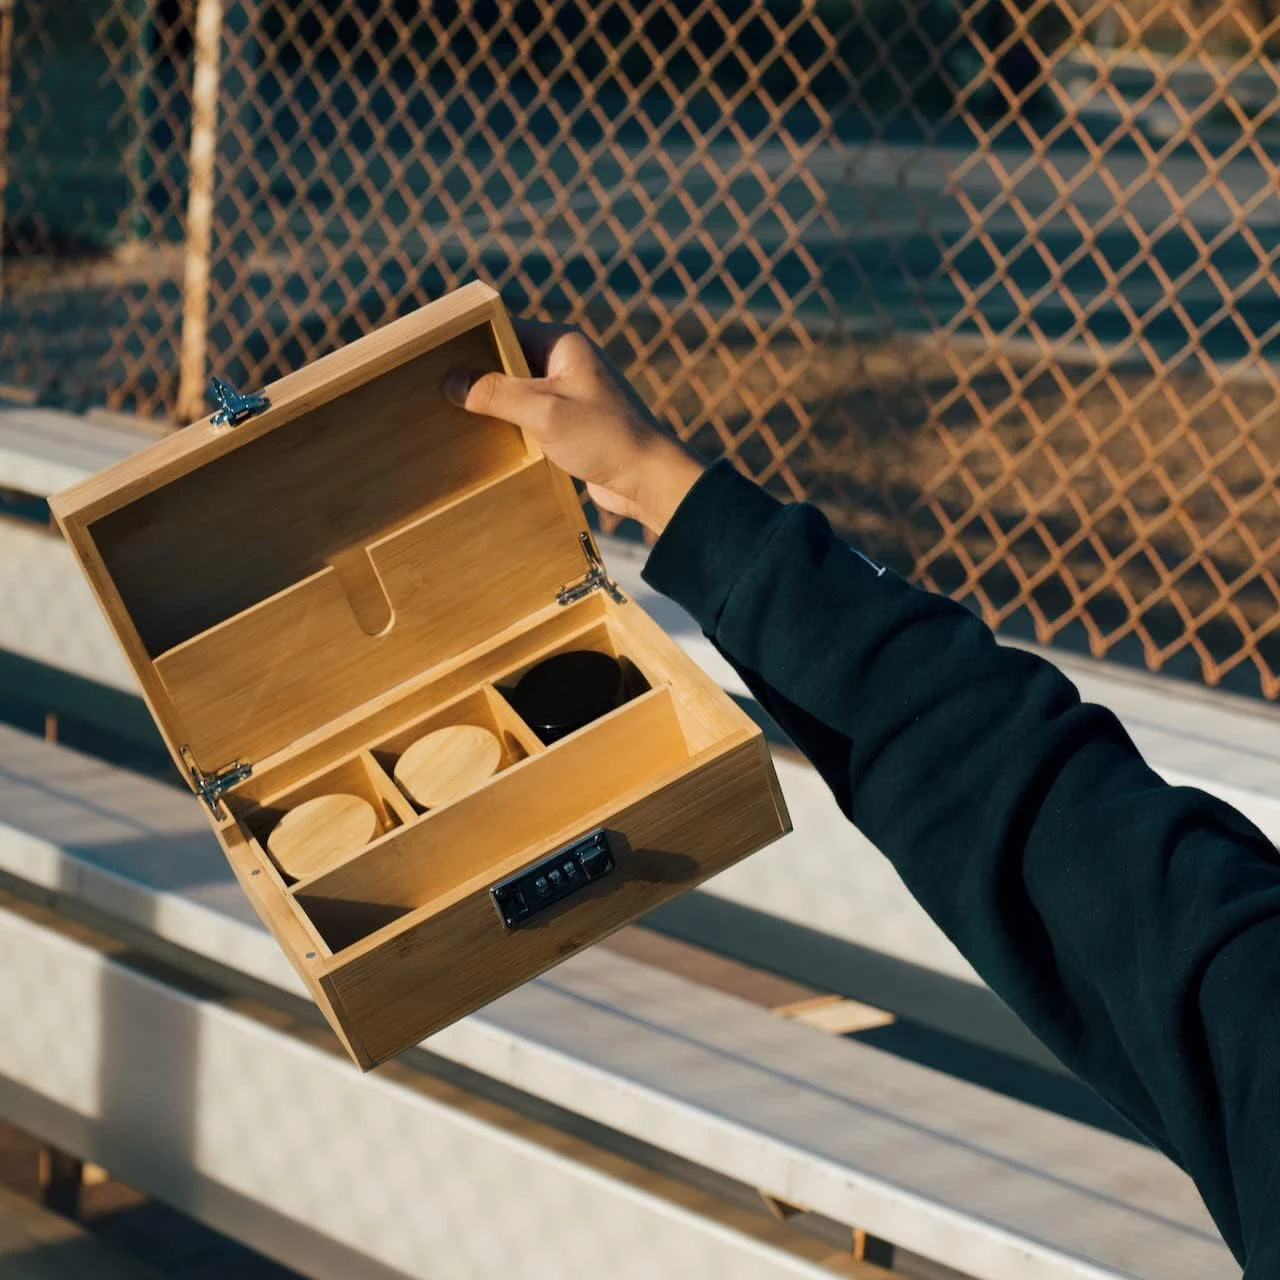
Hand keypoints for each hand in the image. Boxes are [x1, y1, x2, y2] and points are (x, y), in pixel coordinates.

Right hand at [444, 320, 703, 535]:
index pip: (505, 328)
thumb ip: (497, 393)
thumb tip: (453, 383)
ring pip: (516, 392)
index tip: (435, 352)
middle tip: (433, 384)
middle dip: (477, 374)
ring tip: (449, 412)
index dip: (470, 340)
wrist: (648, 480)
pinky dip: (508, 425)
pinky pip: (529, 417)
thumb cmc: (605, 437)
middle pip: (507, 360)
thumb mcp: (544, 411)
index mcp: (564, 343)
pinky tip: (482, 438)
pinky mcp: (569, 424)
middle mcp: (566, 363)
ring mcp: (568, 394)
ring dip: (492, 405)